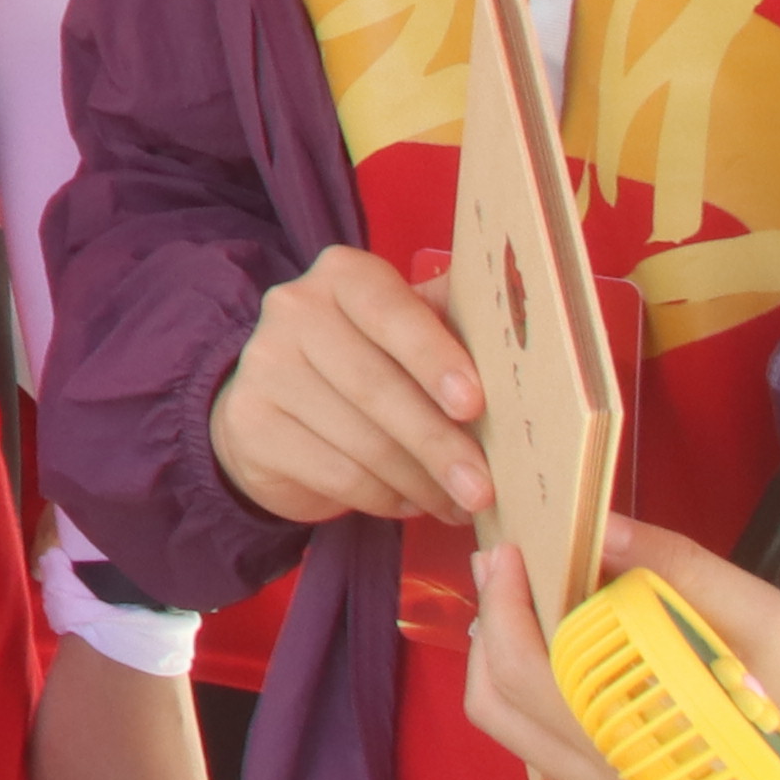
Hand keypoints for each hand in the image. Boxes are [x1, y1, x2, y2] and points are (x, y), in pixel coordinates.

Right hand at [208, 243, 486, 528]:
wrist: (273, 405)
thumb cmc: (367, 364)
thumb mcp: (406, 332)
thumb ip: (454, 325)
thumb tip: (528, 332)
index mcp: (343, 275)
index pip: (391, 312)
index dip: (435, 358)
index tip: (475, 404)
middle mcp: (294, 309)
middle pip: (377, 385)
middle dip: (439, 444)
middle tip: (483, 489)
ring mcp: (264, 366)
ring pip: (361, 439)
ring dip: (419, 482)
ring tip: (457, 504)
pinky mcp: (250, 424)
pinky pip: (336, 473)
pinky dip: (384, 498)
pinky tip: (410, 504)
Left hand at [468, 521, 779, 779]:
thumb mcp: (764, 613)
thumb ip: (674, 569)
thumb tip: (599, 523)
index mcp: (654, 765)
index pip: (532, 682)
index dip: (505, 607)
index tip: (507, 551)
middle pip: (505, 715)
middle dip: (496, 632)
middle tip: (509, 571)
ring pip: (524, 738)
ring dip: (516, 664)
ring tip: (537, 603)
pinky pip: (562, 753)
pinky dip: (549, 696)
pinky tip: (574, 650)